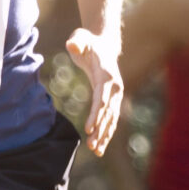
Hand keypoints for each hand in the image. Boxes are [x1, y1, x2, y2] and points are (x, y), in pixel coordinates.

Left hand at [64, 29, 123, 155]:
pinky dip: (106, 132)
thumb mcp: (81, 37)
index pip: (101, 98)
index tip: (88, 130)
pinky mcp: (113, 99)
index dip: (95, 115)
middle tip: (92, 147)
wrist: (104, 44)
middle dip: (100, 131)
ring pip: (111, 118)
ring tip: (96, 151)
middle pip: (108, 113)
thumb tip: (72, 45)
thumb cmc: (89, 42)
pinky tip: (100, 146)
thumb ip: (76, 41)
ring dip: (104, 135)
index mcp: (107, 75)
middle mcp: (115, 87)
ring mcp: (116, 94)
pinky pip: (111, 118)